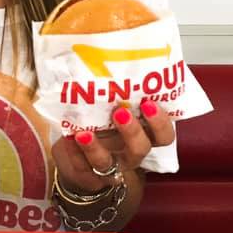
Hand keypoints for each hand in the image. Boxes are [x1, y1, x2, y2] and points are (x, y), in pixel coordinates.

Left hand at [51, 102, 175, 195]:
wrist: (78, 152)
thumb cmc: (102, 123)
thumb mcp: (113, 108)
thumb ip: (118, 93)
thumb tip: (110, 58)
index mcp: (143, 136)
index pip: (163, 136)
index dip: (160, 123)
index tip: (149, 103)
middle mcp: (129, 153)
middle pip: (141, 149)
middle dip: (132, 131)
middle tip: (120, 112)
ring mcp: (109, 166)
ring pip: (108, 163)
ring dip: (96, 148)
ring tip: (85, 133)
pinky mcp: (86, 174)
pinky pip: (81, 166)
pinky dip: (74, 151)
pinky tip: (68, 136)